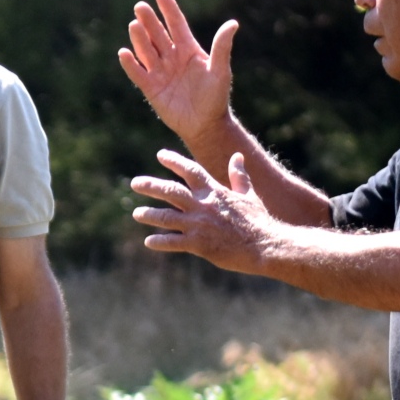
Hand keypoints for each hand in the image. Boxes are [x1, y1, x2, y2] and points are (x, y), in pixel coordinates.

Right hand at [116, 0, 237, 147]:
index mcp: (189, 50)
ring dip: (140, 39)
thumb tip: (233, 23)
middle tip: (140, 6)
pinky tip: (124, 53)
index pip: (176, 24)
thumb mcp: (220, 70)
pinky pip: (138, 73)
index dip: (168, 8)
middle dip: (149, 21)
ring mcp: (161, 72)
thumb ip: (222, 47)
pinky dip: (130, 64)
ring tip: (134, 25)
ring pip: (147, 51)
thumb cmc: (215, 97)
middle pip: (158, 35)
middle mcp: (172, 58)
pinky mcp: (152, 89)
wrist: (205, 125)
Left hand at [130, 151, 274, 274]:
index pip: (191, 171)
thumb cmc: (259, 221)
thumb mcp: (249, 194)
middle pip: (171, 191)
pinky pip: (174, 242)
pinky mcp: (199, 245)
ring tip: (137, 213)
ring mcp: (199, 225)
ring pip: (167, 217)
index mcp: (215, 192)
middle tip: (134, 182)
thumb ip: (239, 176)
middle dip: (151, 185)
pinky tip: (149, 242)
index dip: (174, 161)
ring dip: (150, 214)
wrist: (265, 245)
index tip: (160, 154)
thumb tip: (238, 156)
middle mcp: (203, 205)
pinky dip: (160, 242)